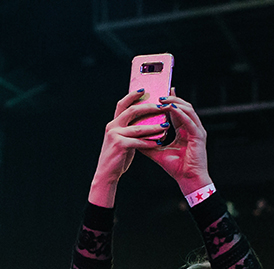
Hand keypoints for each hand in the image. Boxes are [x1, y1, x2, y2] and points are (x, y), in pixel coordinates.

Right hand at [89, 90, 174, 205]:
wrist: (106, 174)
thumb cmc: (117, 157)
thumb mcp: (123, 140)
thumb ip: (132, 129)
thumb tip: (148, 121)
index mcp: (113, 124)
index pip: (123, 104)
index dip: (132, 95)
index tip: (144, 89)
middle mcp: (112, 127)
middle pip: (132, 111)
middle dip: (149, 107)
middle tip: (162, 107)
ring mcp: (115, 136)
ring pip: (138, 127)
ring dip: (154, 126)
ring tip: (166, 126)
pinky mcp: (119, 145)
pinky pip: (138, 141)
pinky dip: (149, 142)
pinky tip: (158, 143)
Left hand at [139, 95, 211, 194]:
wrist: (187, 180)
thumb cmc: (176, 168)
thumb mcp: (158, 153)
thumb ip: (147, 143)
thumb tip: (132, 138)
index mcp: (184, 130)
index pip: (177, 111)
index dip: (169, 101)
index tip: (158, 94)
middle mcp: (192, 127)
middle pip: (183, 106)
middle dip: (172, 98)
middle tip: (159, 94)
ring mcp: (197, 130)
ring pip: (188, 109)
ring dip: (175, 102)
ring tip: (162, 99)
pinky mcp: (199, 135)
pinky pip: (189, 120)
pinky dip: (180, 113)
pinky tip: (171, 108)